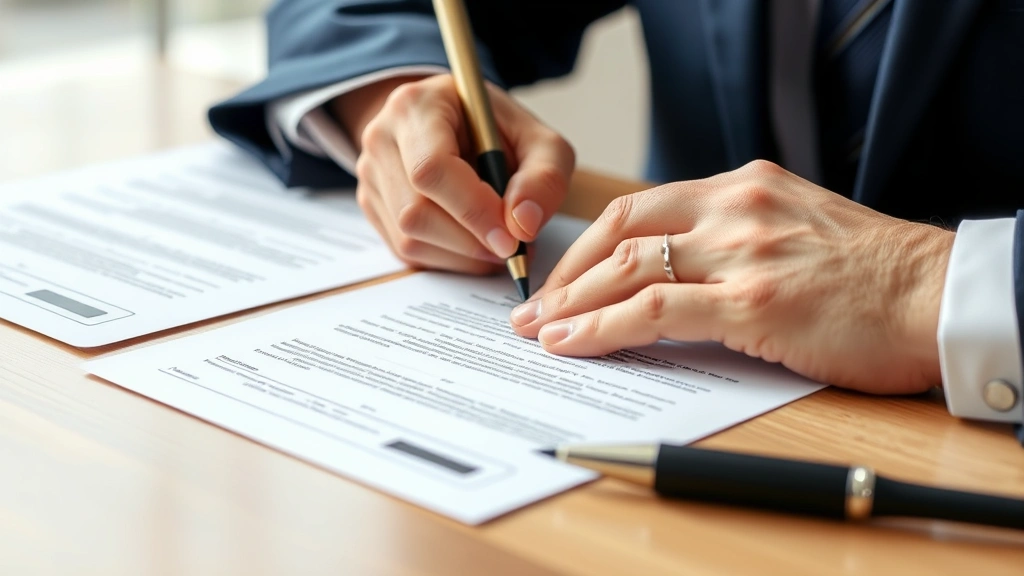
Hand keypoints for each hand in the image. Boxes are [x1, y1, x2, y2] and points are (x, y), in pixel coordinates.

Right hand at [332, 74, 574, 273]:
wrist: (456, 125)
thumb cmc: (498, 132)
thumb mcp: (540, 142)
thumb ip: (544, 178)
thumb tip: (522, 225)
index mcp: (417, 106)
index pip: (432, 168)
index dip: (473, 211)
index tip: (511, 239)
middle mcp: (382, 138)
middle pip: (415, 212)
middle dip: (471, 241)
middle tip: (513, 247)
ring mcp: (371, 175)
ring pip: (408, 238)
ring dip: (462, 255)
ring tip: (498, 243)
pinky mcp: (373, 207)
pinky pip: (406, 251)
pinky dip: (448, 259)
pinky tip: (474, 243)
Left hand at [509, 160, 954, 393]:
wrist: (937, 295)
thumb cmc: (873, 274)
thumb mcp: (794, 228)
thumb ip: (735, 237)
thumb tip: (675, 273)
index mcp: (742, 186)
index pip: (639, 208)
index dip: (588, 246)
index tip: (562, 279)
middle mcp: (734, 209)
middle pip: (619, 232)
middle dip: (567, 275)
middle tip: (534, 309)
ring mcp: (742, 252)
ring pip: (628, 269)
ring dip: (573, 304)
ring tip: (540, 332)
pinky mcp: (754, 300)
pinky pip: (654, 310)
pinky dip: (603, 329)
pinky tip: (573, 344)